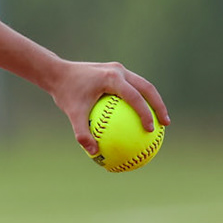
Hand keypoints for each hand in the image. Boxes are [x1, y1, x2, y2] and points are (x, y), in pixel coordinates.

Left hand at [46, 60, 169, 155]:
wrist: (57, 72)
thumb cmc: (65, 93)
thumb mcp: (72, 113)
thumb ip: (82, 133)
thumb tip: (94, 153)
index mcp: (111, 78)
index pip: (134, 97)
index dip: (145, 113)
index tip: (150, 129)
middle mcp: (118, 71)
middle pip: (147, 88)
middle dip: (159, 106)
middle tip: (165, 124)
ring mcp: (118, 69)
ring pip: (143, 85)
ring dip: (153, 101)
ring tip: (160, 121)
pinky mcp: (116, 71)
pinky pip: (132, 87)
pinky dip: (140, 100)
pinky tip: (140, 117)